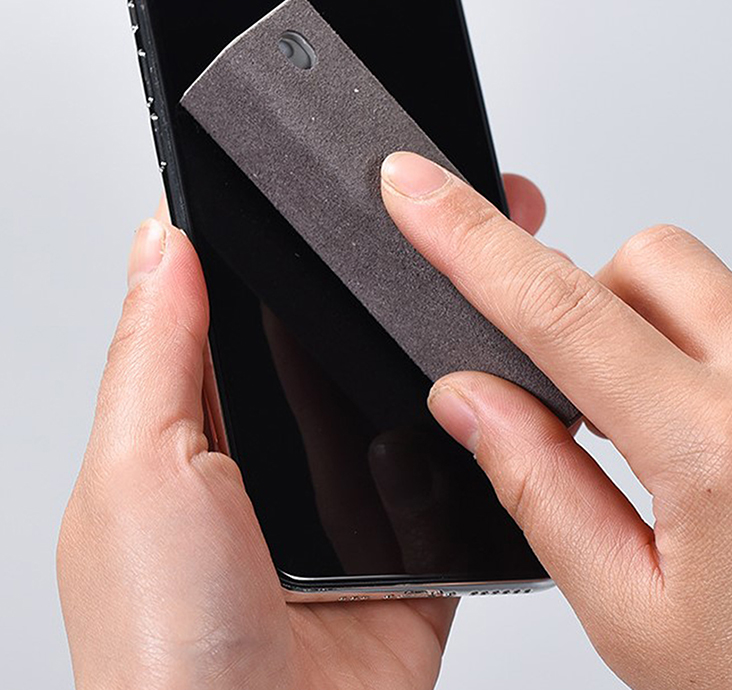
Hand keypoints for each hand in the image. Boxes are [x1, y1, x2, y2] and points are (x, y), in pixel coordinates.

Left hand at [56, 177, 545, 689]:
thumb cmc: (163, 646)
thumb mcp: (138, 472)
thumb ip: (153, 352)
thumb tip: (159, 239)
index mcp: (198, 427)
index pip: (241, 309)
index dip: (278, 249)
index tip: (327, 192)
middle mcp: (274, 459)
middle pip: (331, 348)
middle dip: (374, 293)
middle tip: (430, 229)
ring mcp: (347, 503)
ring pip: (401, 402)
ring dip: (431, 363)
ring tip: (473, 297)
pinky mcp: (409, 548)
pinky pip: (454, 480)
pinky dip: (471, 448)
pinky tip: (489, 402)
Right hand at [380, 150, 731, 689]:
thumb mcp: (635, 615)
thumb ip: (538, 489)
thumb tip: (468, 400)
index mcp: (717, 450)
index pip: (557, 311)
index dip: (468, 239)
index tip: (417, 191)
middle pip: (643, 261)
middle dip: (575, 298)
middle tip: (567, 390)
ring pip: (698, 286)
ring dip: (640, 331)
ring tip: (644, 434)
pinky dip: (693, 356)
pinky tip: (701, 443)